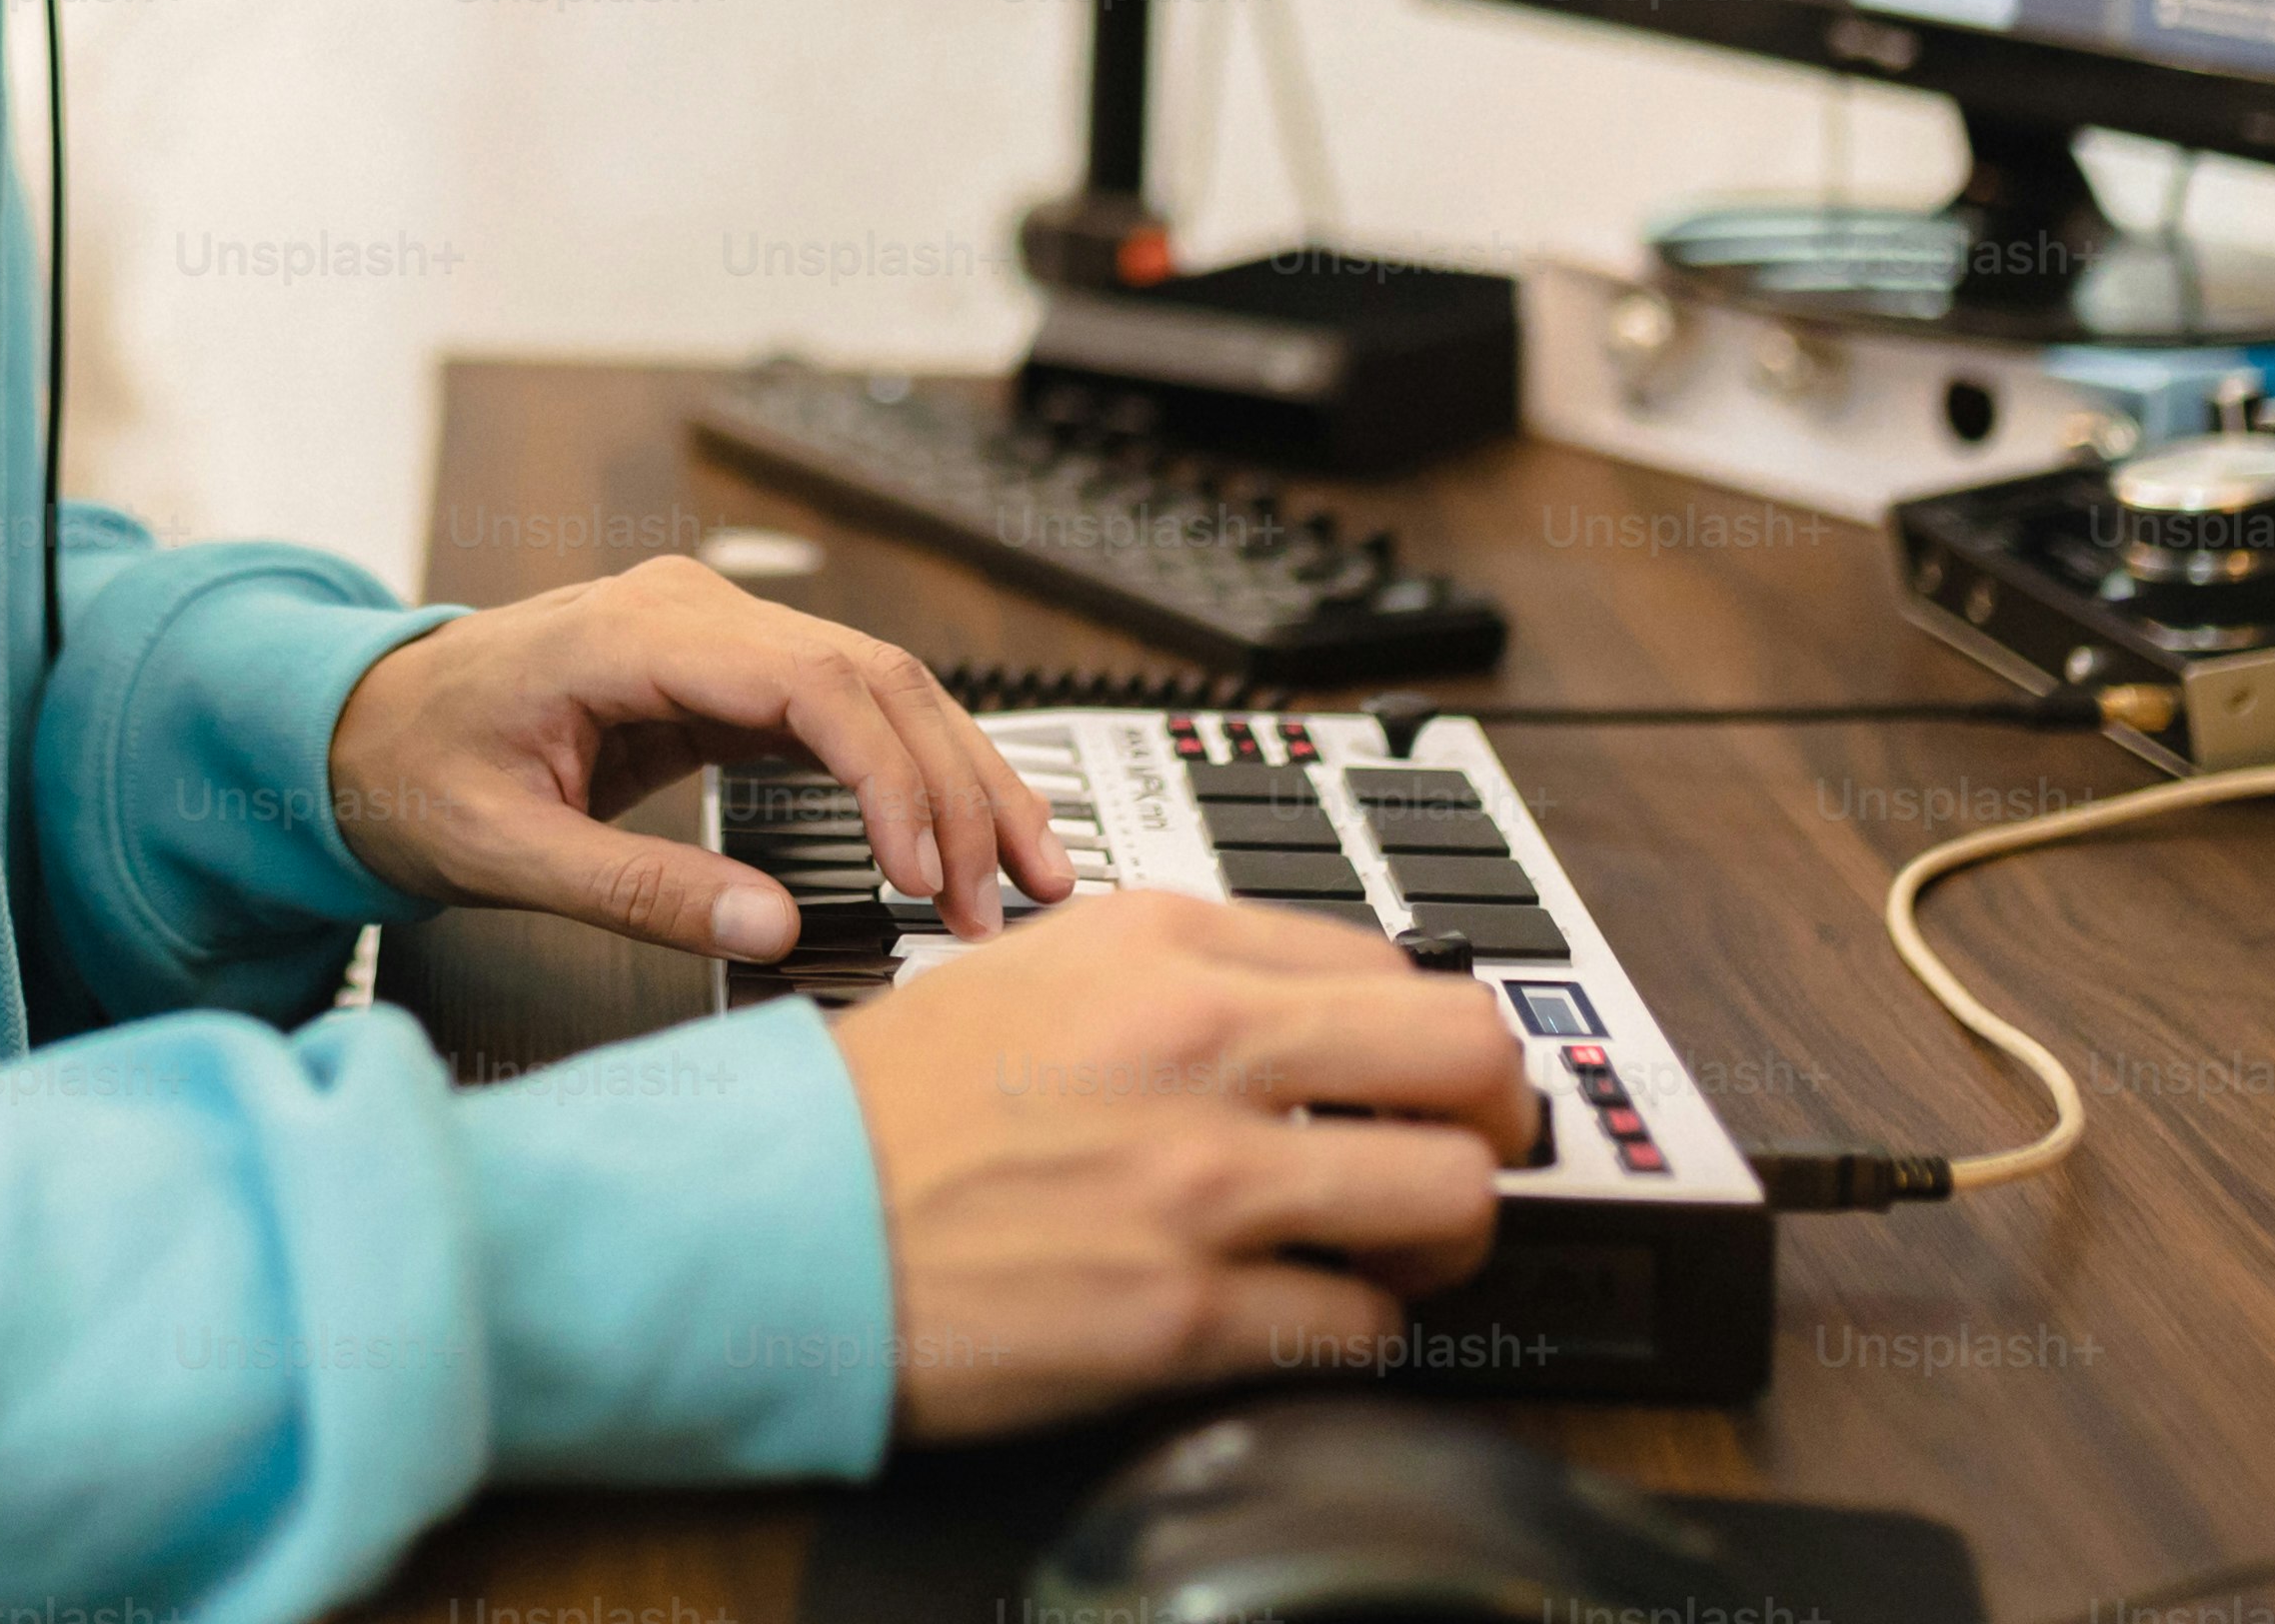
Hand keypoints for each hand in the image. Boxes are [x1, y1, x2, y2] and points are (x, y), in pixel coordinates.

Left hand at [323, 556, 1070, 956]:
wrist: (352, 725)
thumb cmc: (410, 769)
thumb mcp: (502, 850)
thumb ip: (637, 891)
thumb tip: (772, 931)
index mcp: (633, 631)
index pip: (812, 681)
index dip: (890, 776)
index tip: (931, 870)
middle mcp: (690, 612)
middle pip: (873, 676)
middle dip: (958, 787)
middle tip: (1010, 896)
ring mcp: (714, 634)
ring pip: (879, 686)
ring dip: (958, 777)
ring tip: (1025, 871)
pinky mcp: (726, 672)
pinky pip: (845, 709)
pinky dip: (910, 773)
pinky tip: (957, 837)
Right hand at [832, 889, 1542, 1440]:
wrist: (778, 1215)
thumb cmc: (890, 1104)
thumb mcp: (1036, 965)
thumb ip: (1180, 972)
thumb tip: (1309, 1009)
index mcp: (1162, 944)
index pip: (1395, 965)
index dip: (1427, 1036)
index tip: (1421, 1077)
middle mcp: (1198, 1044)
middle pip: (1470, 1056)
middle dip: (1496, 1117)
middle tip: (1466, 1153)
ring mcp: (1198, 1182)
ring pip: (1450, 1196)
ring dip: (1444, 1236)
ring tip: (1399, 1248)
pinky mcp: (1181, 1312)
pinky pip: (1362, 1326)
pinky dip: (1357, 1330)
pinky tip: (1306, 1315)